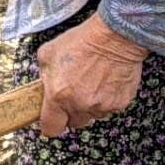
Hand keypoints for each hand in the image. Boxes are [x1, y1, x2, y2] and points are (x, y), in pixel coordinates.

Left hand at [35, 16, 148, 137]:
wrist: (114, 37)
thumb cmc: (81, 41)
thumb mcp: (48, 53)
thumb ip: (45, 76)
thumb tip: (46, 87)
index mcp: (58, 95)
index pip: (51, 127)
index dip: (51, 124)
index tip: (53, 119)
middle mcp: (80, 105)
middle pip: (74, 123)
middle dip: (72, 112)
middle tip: (75, 93)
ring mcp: (102, 106)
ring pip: (93, 115)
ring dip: (91, 105)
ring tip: (93, 81)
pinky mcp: (120, 104)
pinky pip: (110, 108)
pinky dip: (108, 99)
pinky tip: (107, 81)